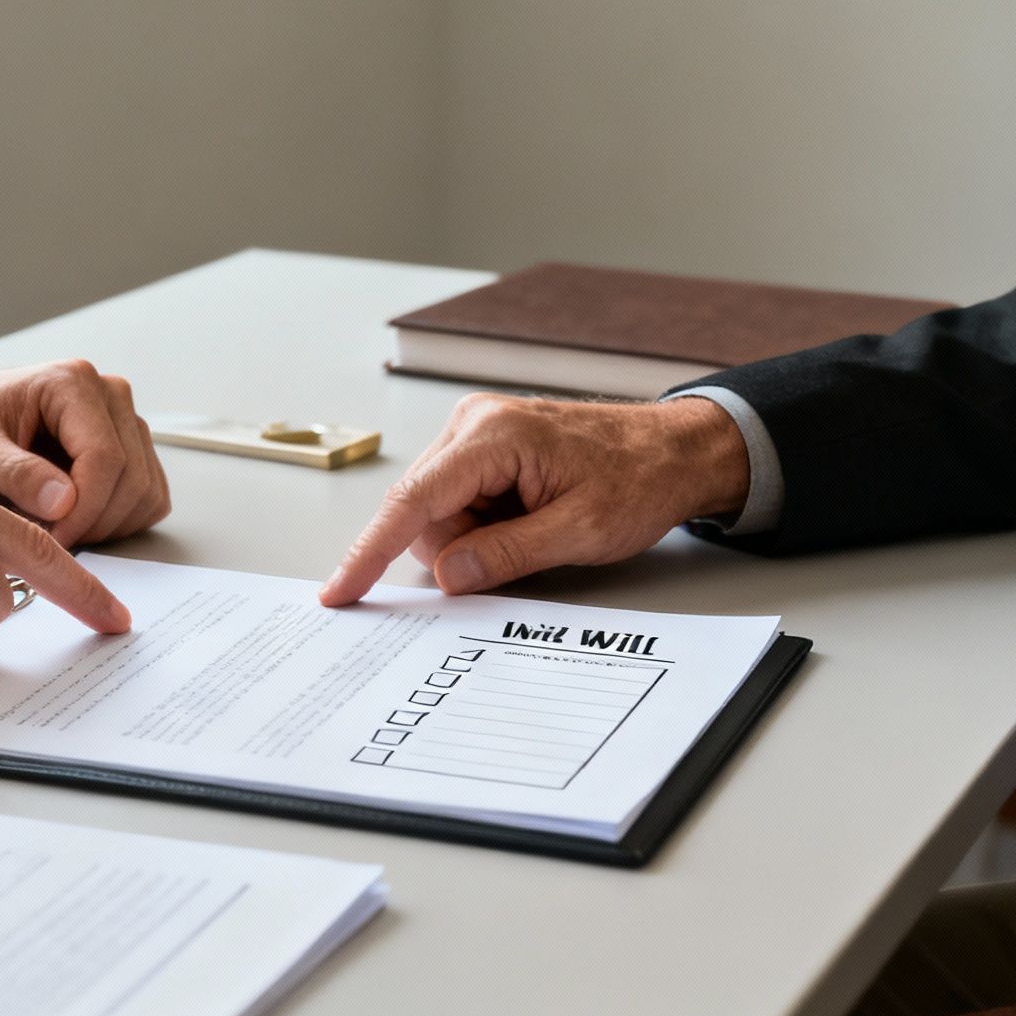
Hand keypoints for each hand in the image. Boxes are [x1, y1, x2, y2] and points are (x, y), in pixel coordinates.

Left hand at [0, 359, 169, 545]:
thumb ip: (14, 473)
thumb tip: (64, 502)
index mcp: (71, 383)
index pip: (106, 458)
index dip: (84, 511)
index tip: (51, 540)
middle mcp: (109, 395)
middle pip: (132, 478)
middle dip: (93, 522)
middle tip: (47, 540)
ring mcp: (124, 420)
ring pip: (145, 491)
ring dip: (106, 525)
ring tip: (54, 527)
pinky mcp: (131, 447)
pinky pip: (148, 497)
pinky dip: (118, 522)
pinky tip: (75, 521)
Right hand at [319, 394, 749, 604]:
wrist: (674, 450)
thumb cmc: (638, 479)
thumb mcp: (578, 531)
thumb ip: (505, 555)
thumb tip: (446, 576)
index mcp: (492, 437)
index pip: (412, 502)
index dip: (370, 552)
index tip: (341, 591)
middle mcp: (473, 424)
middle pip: (423, 513)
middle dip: (460, 548)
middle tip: (525, 546)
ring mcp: (476, 433)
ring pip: (438, 514)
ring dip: (476, 538)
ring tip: (535, 526)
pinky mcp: (483, 447)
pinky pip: (457, 503)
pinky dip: (484, 525)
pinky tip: (525, 518)